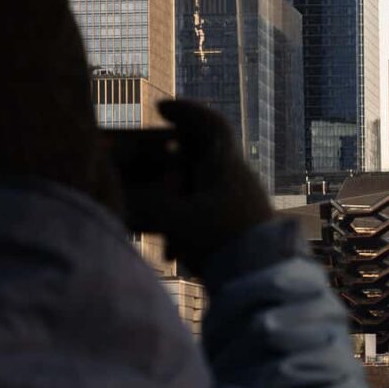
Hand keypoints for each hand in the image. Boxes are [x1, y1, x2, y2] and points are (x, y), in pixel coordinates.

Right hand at [157, 100, 272, 273]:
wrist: (263, 279)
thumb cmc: (221, 240)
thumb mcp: (176, 219)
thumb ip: (148, 205)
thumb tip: (124, 196)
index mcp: (227, 165)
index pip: (211, 125)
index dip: (186, 112)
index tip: (161, 108)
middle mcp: (238, 179)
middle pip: (205, 157)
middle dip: (173, 160)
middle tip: (149, 162)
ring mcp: (242, 204)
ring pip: (205, 188)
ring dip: (178, 197)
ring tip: (152, 218)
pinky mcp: (241, 229)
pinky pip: (210, 214)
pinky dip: (188, 222)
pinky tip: (174, 252)